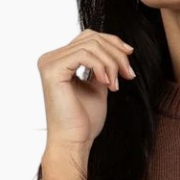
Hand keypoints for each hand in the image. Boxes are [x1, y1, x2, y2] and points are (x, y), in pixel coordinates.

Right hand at [38, 29, 135, 149]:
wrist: (74, 142)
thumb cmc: (84, 121)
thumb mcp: (98, 87)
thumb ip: (102, 68)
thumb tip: (118, 51)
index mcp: (59, 61)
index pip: (88, 38)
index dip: (112, 43)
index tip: (130, 58)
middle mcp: (51, 58)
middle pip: (91, 37)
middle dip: (116, 53)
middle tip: (128, 74)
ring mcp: (49, 63)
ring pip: (91, 45)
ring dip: (111, 63)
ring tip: (116, 84)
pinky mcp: (52, 70)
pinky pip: (84, 55)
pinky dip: (101, 67)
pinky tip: (107, 83)